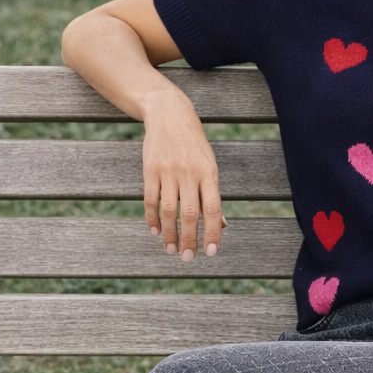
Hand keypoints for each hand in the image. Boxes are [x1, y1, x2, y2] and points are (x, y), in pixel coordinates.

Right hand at [141, 90, 226, 259]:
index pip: (213, 209)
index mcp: (209, 173)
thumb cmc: (194, 146)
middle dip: (189, 239)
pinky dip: (152, 219)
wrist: (169, 114)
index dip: (212, 232)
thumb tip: (222, 226)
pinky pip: (151, 200)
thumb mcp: (209, 166)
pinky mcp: (150, 170)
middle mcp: (189, 173)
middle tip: (188, 258)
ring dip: (169, 233)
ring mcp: (168, 172)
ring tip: (171, 249)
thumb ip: (213, 196)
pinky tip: (155, 232)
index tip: (210, 252)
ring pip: (168, 210)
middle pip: (189, 213)